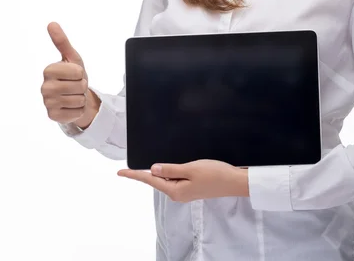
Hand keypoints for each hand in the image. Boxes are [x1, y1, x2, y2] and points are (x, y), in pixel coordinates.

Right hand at [41, 22, 99, 126]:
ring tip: (74, 95)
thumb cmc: (73, 75)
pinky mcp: (53, 116)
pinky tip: (71, 106)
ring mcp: (48, 103)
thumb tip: (52, 24)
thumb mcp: (72, 57)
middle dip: (82, 86)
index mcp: (48, 70)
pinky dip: (78, 109)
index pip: (77, 72)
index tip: (74, 74)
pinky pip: (76, 112)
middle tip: (75, 85)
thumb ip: (62, 41)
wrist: (75, 96)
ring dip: (81, 98)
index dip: (80, 73)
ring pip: (78, 100)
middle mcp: (44, 87)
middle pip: (79, 86)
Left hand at [117, 159, 249, 201]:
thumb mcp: (190, 169)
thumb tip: (152, 169)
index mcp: (175, 190)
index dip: (134, 175)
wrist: (233, 181)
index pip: (150, 180)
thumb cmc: (214, 174)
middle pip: (157, 179)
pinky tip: (172, 165)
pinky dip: (172, 171)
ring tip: (161, 161)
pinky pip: (176, 178)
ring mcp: (185, 191)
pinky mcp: (191, 187)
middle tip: (137, 162)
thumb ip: (170, 169)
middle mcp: (177, 193)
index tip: (120, 172)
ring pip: (167, 178)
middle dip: (149, 171)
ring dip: (162, 170)